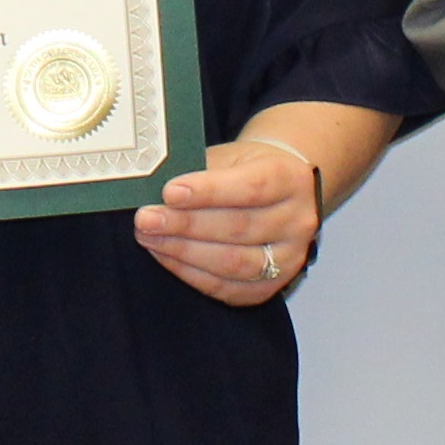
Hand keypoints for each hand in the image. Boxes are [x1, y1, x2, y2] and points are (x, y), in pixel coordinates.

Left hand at [136, 137, 317, 305]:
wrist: (279, 190)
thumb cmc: (248, 169)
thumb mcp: (231, 156)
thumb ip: (200, 172)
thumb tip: (155, 192)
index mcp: (291, 180)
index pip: (251, 188)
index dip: (208, 192)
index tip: (169, 192)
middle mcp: (298, 222)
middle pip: (239, 228)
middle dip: (185, 225)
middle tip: (146, 219)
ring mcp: (289, 258)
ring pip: (232, 263)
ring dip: (183, 252)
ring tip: (149, 237)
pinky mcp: (272, 286)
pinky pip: (227, 288)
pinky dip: (191, 274)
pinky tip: (167, 256)